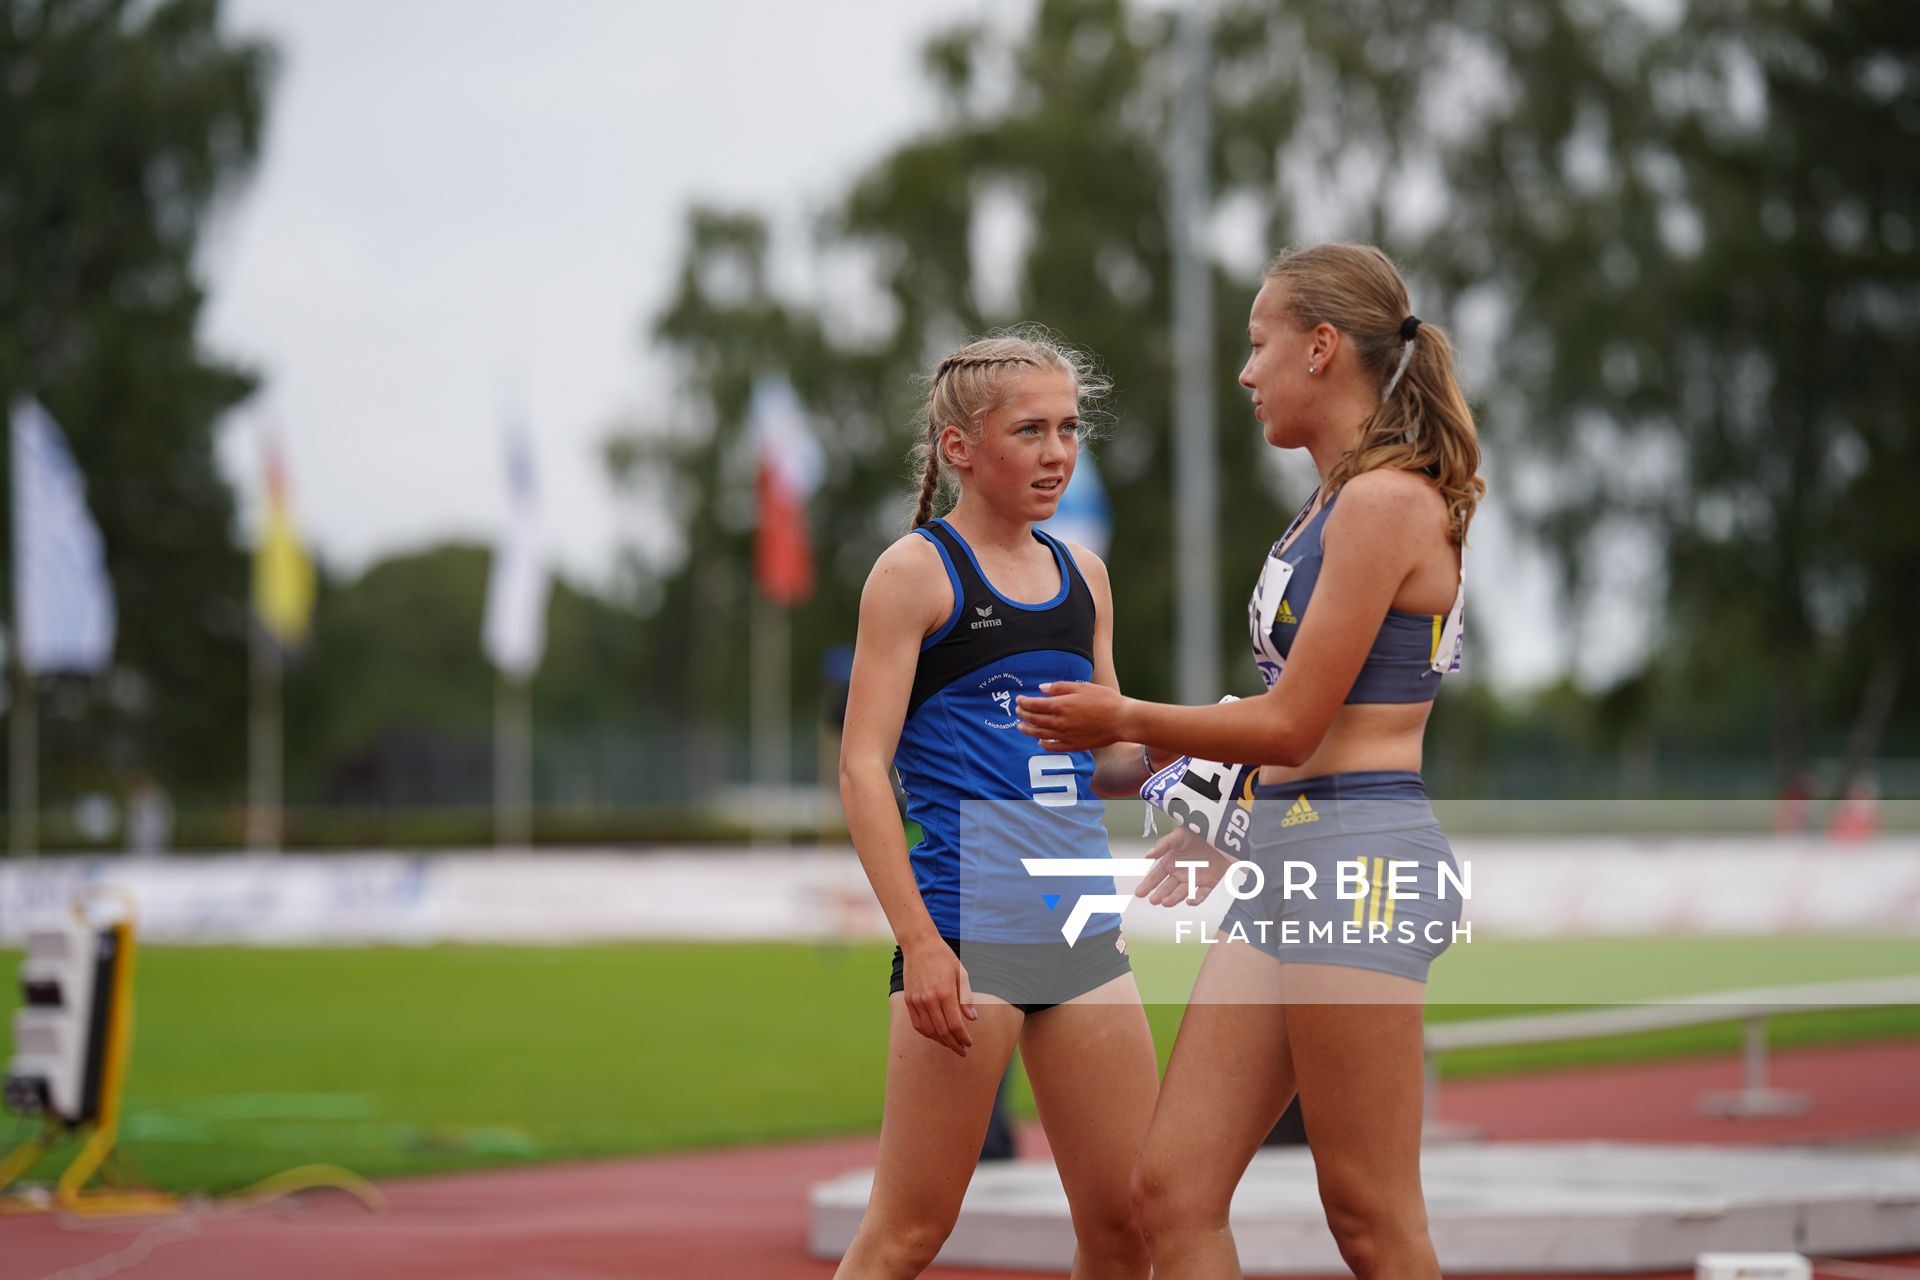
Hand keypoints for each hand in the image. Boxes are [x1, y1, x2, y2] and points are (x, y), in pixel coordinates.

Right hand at [901, 939, 977, 1056]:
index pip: (955, 1025)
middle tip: (963, 1051)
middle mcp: (930, 1000)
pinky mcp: (909, 1000)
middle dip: (954, 1044)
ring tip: (951, 1044)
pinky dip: (927, 1034)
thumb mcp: (961, 974)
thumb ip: (966, 998)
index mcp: (945, 993)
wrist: (919, 945)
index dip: (963, 1037)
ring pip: (929, 1031)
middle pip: (943, 1031)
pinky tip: (935, 1036)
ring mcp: (917, 1001)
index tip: (969, 1043)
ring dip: (941, 1041)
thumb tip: (973, 1019)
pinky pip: (917, 1024)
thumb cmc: (944, 958)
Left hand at [1015, 681, 1131, 751]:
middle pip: (1034, 720)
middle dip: (1023, 715)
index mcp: (1060, 705)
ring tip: (1021, 727)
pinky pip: (1054, 747)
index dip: (1024, 702)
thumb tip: (1041, 688)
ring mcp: (1066, 736)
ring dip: (1028, 730)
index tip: (1019, 699)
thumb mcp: (1082, 687)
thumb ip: (1059, 688)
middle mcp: (1059, 722)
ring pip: (1040, 735)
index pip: (1034, 705)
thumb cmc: (1105, 700)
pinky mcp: (1074, 746)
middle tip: (1018, 711)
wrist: (1121, 720)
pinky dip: (1044, 745)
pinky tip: (1040, 742)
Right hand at [1134, 826, 1237, 905]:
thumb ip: (1163, 845)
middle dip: (1159, 894)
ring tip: (1165, 902)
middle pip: (1167, 887)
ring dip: (1173, 898)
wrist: (1224, 834)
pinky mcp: (1209, 882)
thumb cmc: (1200, 831)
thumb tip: (1147, 856)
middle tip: (1153, 900)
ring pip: (1182, 892)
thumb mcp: (1179, 835)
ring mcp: (1195, 878)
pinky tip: (1190, 901)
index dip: (1148, 884)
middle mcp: (1181, 871)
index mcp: (1172, 861)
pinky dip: (1197, 899)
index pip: (1156, 875)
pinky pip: (1202, 894)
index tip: (1139, 893)